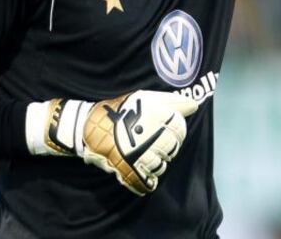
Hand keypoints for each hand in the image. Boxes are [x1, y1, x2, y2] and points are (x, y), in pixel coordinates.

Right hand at [27, 90, 198, 194]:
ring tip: (144, 155)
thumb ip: (171, 101)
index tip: (167, 131)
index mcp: (153, 115)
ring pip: (161, 165)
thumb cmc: (119, 111)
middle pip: (172, 148)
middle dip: (167, 148)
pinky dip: (148, 181)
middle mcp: (148, 133)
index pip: (179, 127)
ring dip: (156, 163)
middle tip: (153, 143)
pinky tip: (143, 174)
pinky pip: (147, 181)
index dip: (177, 131)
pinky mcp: (127, 169)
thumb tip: (194, 106)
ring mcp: (137, 153)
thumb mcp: (143, 98)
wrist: (86, 127)